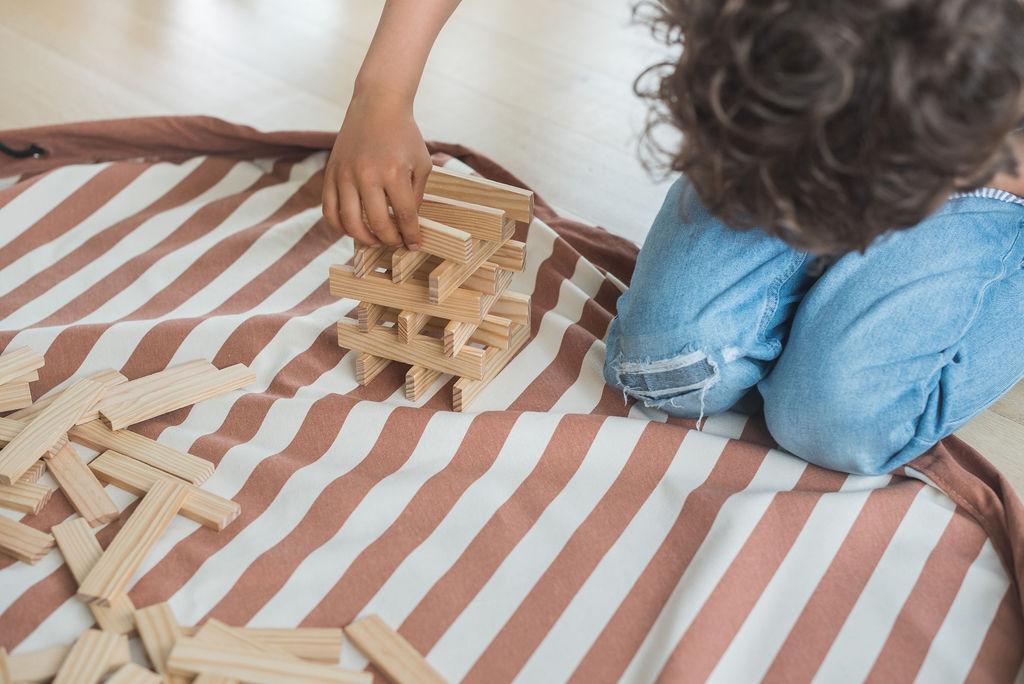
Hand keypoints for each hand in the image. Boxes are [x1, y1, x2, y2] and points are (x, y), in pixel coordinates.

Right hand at [322, 91, 431, 248]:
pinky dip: (340, 226)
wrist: (377, 105)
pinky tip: (353, 229)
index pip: (404, 216)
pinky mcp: (331, 173)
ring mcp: (345, 175)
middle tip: (396, 242)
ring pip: (350, 222)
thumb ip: (416, 196)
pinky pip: (329, 210)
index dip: (411, 236)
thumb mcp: (422, 164)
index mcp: (394, 173)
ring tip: (376, 240)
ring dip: (365, 238)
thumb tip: (407, 224)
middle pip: (377, 224)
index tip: (414, 245)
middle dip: (390, 240)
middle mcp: (367, 175)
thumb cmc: (404, 135)